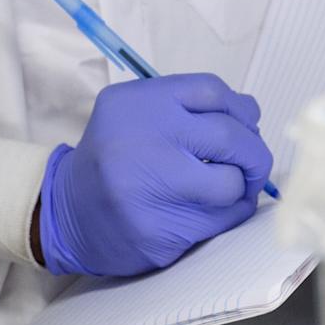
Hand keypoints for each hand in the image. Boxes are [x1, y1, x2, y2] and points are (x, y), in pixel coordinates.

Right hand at [37, 74, 273, 276]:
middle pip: (231, 138)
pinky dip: (229, 214)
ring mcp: (151, 192)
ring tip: (226, 188)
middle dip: (254, 153)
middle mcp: (144, 143)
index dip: (242, 110)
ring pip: (232, 186)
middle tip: (253, 163)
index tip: (247, 125)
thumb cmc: (117, 159)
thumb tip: (251, 115)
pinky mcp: (162, 233)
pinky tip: (209, 210)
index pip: (212, 91)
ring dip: (242, 188)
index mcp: (138, 105)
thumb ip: (187, 107)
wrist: (70, 214)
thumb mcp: (136, 113)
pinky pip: (221, 222)